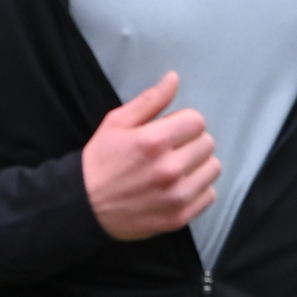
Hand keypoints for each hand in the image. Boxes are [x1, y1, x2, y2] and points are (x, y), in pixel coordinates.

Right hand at [82, 71, 219, 240]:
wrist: (84, 207)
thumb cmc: (100, 163)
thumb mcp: (116, 123)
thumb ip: (149, 100)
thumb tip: (173, 79)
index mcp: (154, 141)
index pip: (197, 120)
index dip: (184, 122)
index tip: (171, 130)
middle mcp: (169, 169)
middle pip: (207, 143)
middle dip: (191, 142)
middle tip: (172, 150)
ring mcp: (176, 196)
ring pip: (212, 168)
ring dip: (198, 165)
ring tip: (178, 168)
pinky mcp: (179, 217)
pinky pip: (209, 195)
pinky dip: (198, 189)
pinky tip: (179, 187)